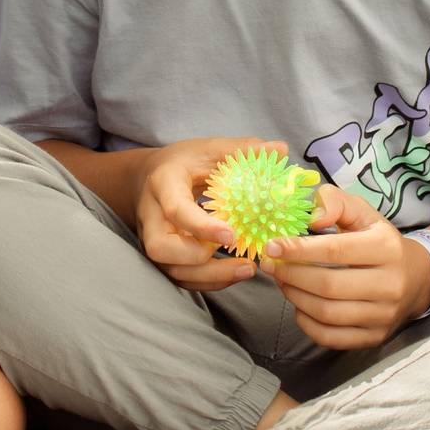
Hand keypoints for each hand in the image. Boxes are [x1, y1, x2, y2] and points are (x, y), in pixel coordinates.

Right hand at [134, 136, 288, 290]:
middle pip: (160, 249)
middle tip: (236, 254)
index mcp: (163, 184)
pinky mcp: (163, 256)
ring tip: (247, 269)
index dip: (201, 226)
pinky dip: (209, 281)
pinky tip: (235, 273)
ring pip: (171, 270)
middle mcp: (151, 216)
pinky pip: (181, 278)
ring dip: (209, 276)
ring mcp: (153, 239)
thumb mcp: (208, 148)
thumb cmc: (183, 162)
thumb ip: (242, 149)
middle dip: (197, 259)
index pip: (176, 209)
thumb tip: (281, 149)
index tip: (232, 234)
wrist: (149, 178)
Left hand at [263, 186, 429, 348]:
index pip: (336, 251)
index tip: (271, 246)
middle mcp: (390, 284)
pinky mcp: (374, 337)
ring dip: (294, 297)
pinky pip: (331, 337)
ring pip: (327, 313)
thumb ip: (335, 202)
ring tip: (282, 281)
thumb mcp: (362, 212)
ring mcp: (383, 315)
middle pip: (328, 286)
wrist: (415, 279)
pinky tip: (299, 304)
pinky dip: (306, 322)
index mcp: (387, 248)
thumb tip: (312, 217)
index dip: (298, 250)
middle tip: (270, 265)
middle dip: (291, 275)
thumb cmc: (378, 241)